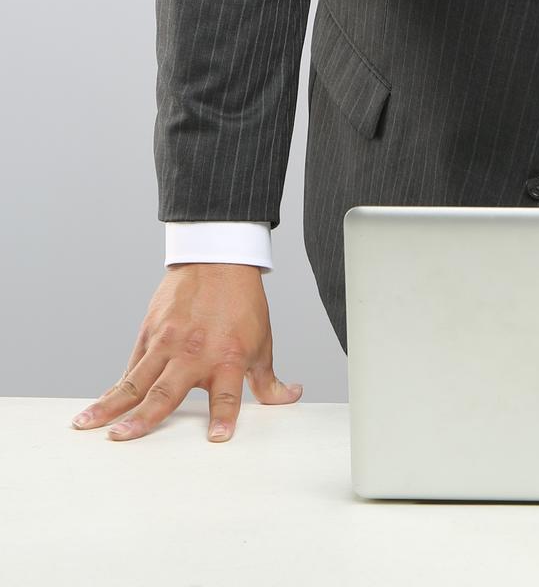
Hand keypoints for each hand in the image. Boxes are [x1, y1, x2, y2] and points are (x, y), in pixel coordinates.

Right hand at [69, 263, 302, 442]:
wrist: (219, 260)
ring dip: (110, 404)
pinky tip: (100, 403)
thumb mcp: (261, 342)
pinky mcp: (150, 332)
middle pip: (166, 391)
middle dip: (142, 418)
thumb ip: (268, 380)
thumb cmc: (242, 304)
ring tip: (87, 423)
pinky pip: (132, 365)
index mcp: (228, 357)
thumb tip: (290, 397)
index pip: (228, 395)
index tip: (217, 439)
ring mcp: (168, 342)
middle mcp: (195, 352)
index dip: (225, 417)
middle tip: (121, 438)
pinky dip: (117, 385)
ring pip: (135, 379)